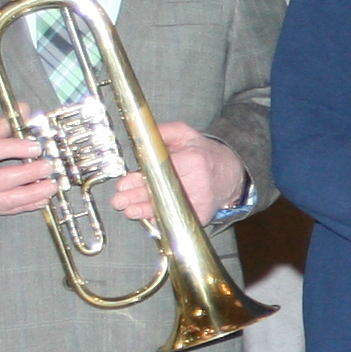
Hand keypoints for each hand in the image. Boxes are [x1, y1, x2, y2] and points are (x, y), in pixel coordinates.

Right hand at [0, 116, 60, 216]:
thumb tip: (25, 111)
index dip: (16, 149)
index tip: (37, 146)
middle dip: (29, 175)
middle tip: (49, 166)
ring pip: (5, 201)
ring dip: (33, 195)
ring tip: (52, 185)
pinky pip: (5, 210)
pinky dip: (26, 205)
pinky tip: (41, 198)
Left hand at [111, 119, 244, 225]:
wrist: (231, 173)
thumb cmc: (206, 154)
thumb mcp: (187, 134)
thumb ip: (165, 131)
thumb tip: (141, 135)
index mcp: (192, 160)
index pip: (160, 171)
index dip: (139, 179)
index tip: (123, 184)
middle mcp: (197, 183)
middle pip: (161, 192)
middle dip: (136, 197)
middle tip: (119, 200)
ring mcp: (200, 201)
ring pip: (167, 208)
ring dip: (145, 211)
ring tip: (129, 210)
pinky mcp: (201, 215)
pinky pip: (178, 219)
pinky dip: (162, 219)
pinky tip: (149, 217)